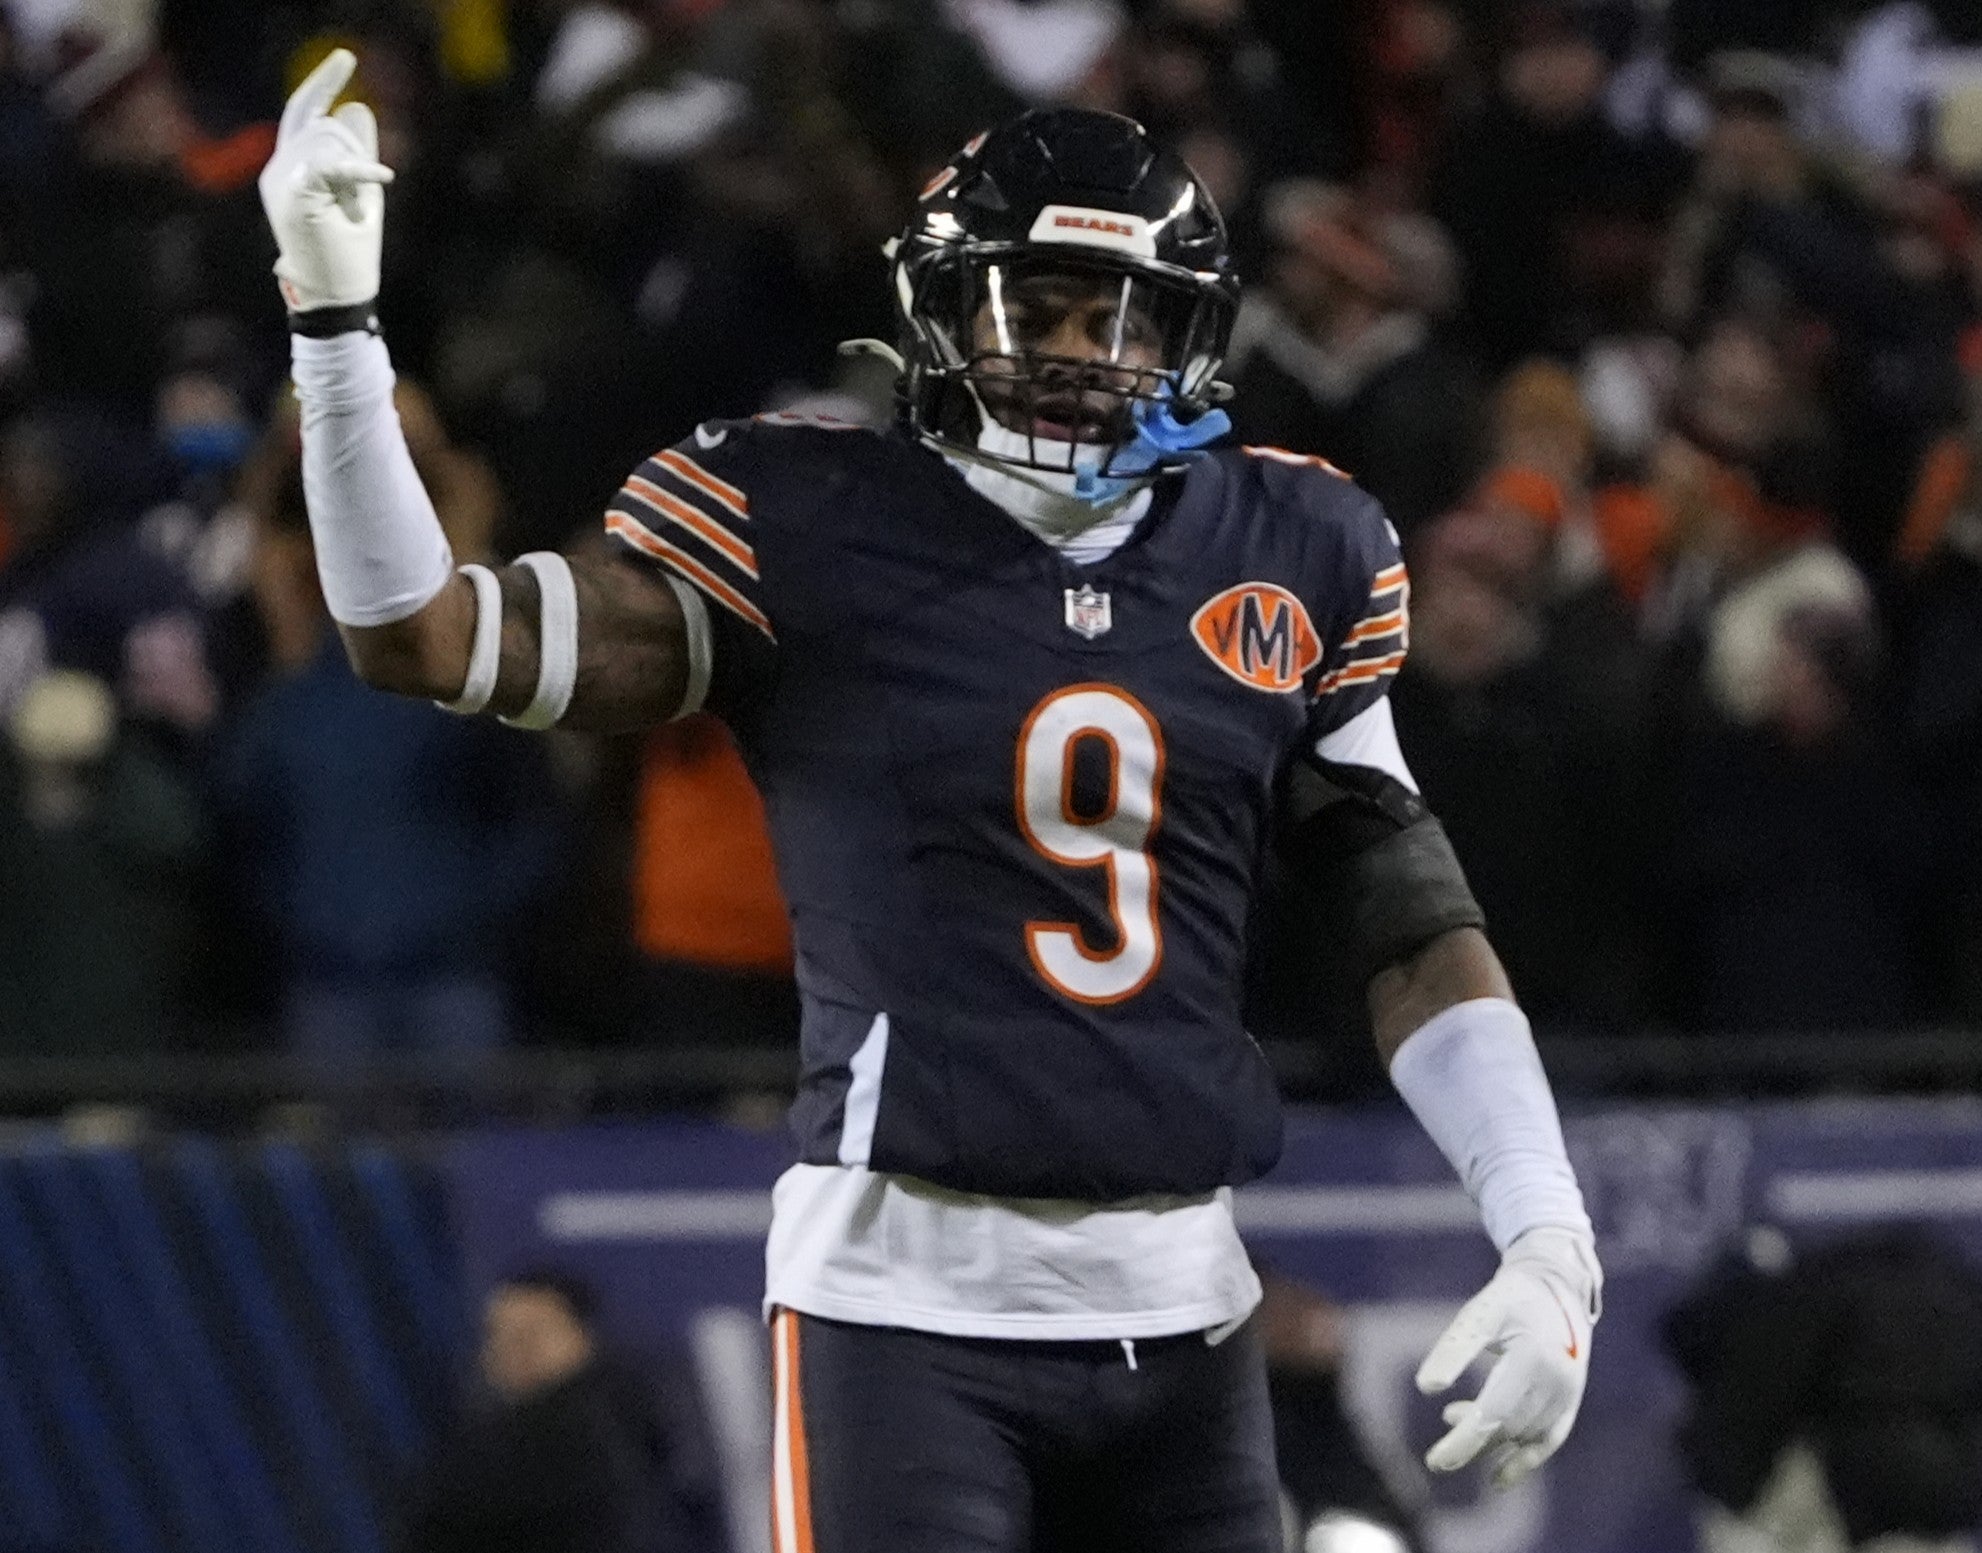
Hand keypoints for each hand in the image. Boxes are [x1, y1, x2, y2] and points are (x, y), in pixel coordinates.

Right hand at [257, 49, 392, 312]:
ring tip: (356, 211)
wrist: (338, 297)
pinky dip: (360, 171)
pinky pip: (331, 163)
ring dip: (355, 169)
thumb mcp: (361, 192)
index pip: (304, 112)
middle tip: (367, 187)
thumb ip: (357, 151)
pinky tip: (382, 180)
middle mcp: (278, 171)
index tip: (346, 57)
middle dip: (351, 145)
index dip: (324, 82)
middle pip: (319, 123)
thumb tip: (356, 105)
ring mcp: (281, 182)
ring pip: (327, 139)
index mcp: (290, 168)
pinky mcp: (293, 195)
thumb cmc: (348, 252)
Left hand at [1415, 1227, 1600, 1488]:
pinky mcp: (1571, 1401)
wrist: (1554, 1287)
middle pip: (1507, 1427)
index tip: (1436, 1461)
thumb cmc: (1508, 1300)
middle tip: (1438, 1446)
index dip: (1463, 1440)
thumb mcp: (1477, 1316)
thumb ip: (1452, 1350)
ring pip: (1523, 1435)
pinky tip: (1497, 1479)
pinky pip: (1549, 1441)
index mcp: (1534, 1357)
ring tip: (1453, 1415)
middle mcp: (1558, 1380)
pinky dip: (1524, 1461)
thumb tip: (1425, 1387)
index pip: (1493, 1412)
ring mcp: (1569, 1393)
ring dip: (1489, 1439)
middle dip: (1470, 1440)